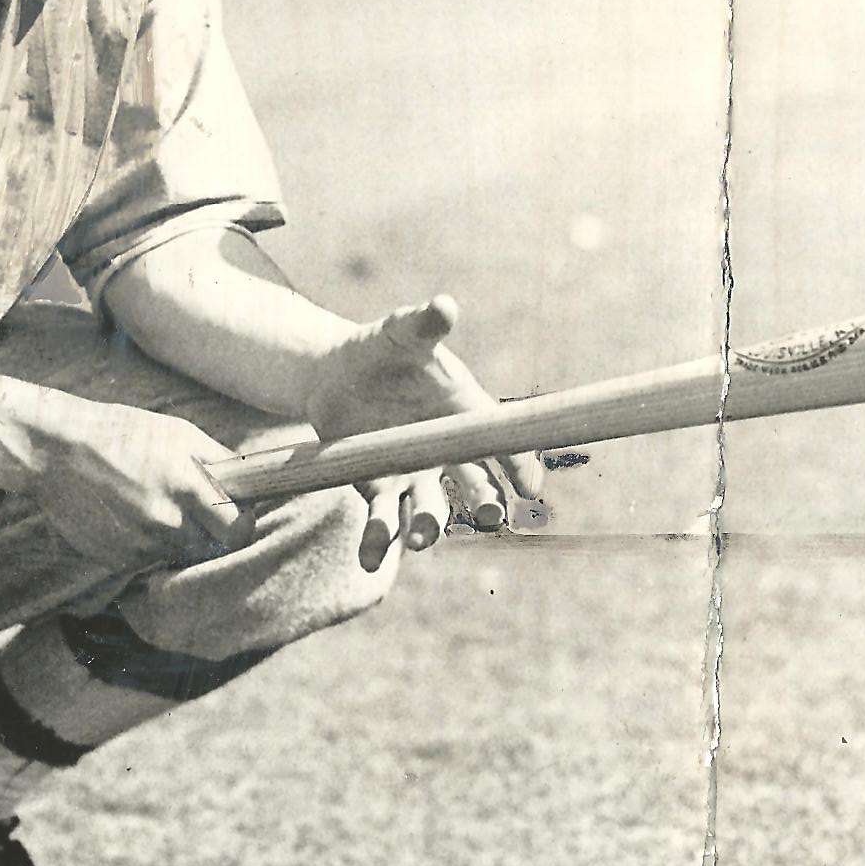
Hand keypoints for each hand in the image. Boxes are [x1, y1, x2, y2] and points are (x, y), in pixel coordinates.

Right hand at [5, 391, 254, 569]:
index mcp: (185, 487)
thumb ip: (219, 462)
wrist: (56, 450)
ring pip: (178, 554)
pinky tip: (128, 515)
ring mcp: (138, 546)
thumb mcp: (178, 433)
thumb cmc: (123, 434)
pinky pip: (147, 560)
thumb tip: (252, 482)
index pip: (237, 530)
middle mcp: (164, 523)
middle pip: (210, 548)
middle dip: (210, 532)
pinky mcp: (116, 559)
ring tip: (153, 504)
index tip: (236, 516)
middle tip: (195, 510)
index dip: (241, 525)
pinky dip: (145, 544)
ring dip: (176, 537)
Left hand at [307, 295, 547, 569]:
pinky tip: (368, 560)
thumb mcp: (401, 334)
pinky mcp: (378, 489)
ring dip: (429, 525)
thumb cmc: (380, 350)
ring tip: (421, 538)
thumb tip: (443, 305)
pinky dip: (377, 542)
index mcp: (467, 414)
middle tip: (488, 516)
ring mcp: (415, 475)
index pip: (503, 445)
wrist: (334, 374)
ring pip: (431, 509)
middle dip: (484, 502)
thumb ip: (423, 324)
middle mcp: (448, 452)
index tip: (530, 487)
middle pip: (475, 485)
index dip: (521, 466)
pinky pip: (383, 521)